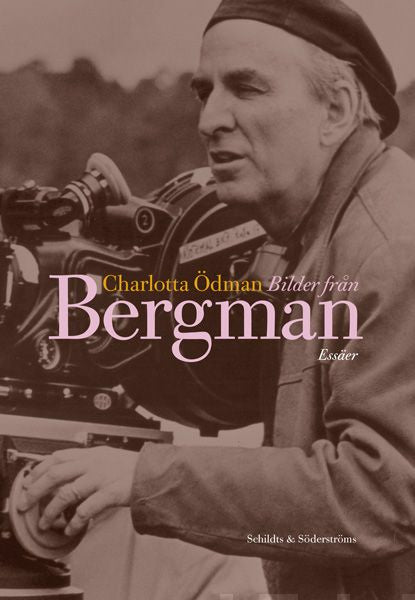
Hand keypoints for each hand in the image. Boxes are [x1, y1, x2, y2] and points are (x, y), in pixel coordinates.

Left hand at [17, 446, 138, 536]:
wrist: (156, 473)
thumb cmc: (133, 468)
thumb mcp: (108, 458)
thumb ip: (88, 464)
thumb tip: (66, 474)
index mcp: (92, 454)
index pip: (58, 456)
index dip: (39, 469)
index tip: (28, 481)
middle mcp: (95, 463)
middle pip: (56, 473)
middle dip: (36, 490)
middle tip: (26, 503)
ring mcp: (102, 478)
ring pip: (67, 492)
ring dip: (52, 510)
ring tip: (45, 523)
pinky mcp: (112, 493)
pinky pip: (87, 509)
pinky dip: (76, 521)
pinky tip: (71, 529)